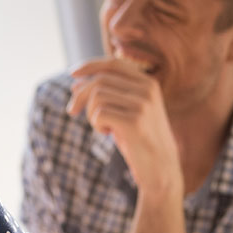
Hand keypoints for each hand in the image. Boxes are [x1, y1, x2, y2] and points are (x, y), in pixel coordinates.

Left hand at [67, 58, 181, 193]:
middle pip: (100, 80)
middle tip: (71, 111)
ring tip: (103, 127)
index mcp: (148, 83)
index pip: (113, 64)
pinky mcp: (135, 121)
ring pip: (97, 97)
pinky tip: (108, 134)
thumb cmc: (139, 139)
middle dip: (80, 96)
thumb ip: (106, 95)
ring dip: (91, 114)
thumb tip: (75, 83)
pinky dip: (96, 124)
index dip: (90, 66)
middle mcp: (147, 89)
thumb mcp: (123, 111)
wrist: (160, 168)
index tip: (72, 74)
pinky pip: (99, 114)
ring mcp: (143, 104)